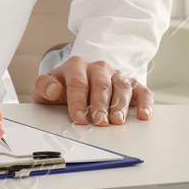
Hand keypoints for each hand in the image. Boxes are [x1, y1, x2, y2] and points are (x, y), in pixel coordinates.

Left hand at [33, 55, 152, 124]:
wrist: (73, 87)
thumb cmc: (61, 90)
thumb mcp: (44, 88)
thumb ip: (43, 86)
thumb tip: (53, 89)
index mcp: (76, 65)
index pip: (78, 82)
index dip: (78, 101)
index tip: (79, 118)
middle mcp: (98, 68)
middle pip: (101, 85)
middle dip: (100, 105)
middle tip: (99, 122)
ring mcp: (116, 75)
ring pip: (121, 86)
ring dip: (120, 105)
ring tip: (117, 121)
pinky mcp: (132, 85)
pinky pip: (142, 91)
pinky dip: (145, 103)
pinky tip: (144, 115)